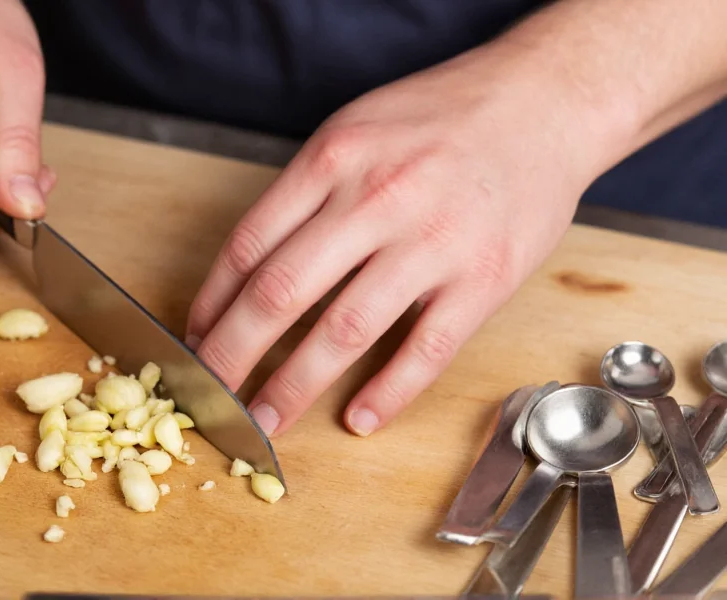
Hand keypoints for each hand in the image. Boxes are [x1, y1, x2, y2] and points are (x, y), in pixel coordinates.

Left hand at [186, 45, 606, 436]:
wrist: (542, 104)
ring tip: (266, 420)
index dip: (213, 301)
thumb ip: (304, 194)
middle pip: (282, 293)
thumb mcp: (354, 131)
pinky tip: (359, 419)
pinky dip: (389, 393)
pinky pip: (426, 350)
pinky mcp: (483, 279)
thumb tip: (250, 270)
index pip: (250, 245)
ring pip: (345, 330)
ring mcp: (433, 242)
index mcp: (334, 160)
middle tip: (210, 393)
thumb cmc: (439, 119)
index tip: (196, 338)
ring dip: (295, 385)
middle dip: (233, 354)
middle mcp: (377, 199)